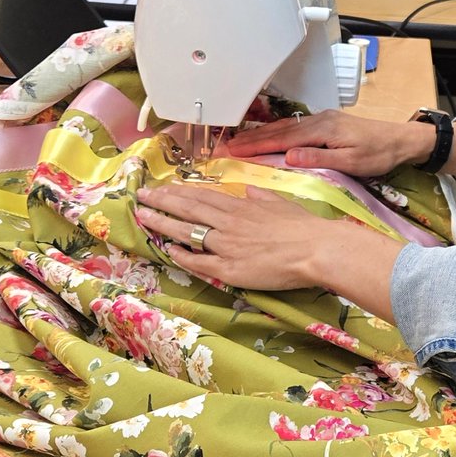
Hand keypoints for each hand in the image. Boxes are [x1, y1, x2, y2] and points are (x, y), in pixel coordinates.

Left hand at [135, 182, 400, 316]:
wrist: (315, 248)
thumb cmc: (304, 227)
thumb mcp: (282, 204)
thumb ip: (263, 198)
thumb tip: (252, 191)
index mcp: (241, 206)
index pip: (202, 196)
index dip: (180, 192)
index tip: (162, 187)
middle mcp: (228, 222)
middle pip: (188, 209)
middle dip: (163, 202)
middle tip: (141, 196)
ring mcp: (226, 245)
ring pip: (187, 232)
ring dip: (163, 223)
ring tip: (143, 216)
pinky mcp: (229, 269)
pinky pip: (199, 262)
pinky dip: (182, 256)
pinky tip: (167, 251)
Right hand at [224, 109, 426, 177]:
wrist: (401, 140)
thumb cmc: (379, 154)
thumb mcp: (351, 162)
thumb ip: (318, 159)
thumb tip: (288, 156)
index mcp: (322, 130)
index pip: (281, 138)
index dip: (255, 145)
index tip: (233, 150)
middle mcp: (318, 121)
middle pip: (278, 130)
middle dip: (250, 138)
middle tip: (225, 145)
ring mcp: (321, 120)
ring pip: (284, 127)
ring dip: (260, 134)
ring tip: (238, 141)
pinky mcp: (326, 123)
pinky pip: (294, 127)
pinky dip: (276, 132)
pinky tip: (268, 137)